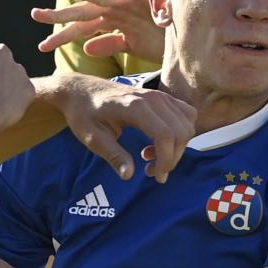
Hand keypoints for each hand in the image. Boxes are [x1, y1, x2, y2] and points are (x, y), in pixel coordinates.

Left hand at [32, 0, 165, 63]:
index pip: (81, 29)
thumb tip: (86, 47)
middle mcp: (116, 10)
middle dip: (60, 15)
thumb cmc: (162, 39)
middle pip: (83, 13)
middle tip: (35, 15)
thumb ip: (110, 44)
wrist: (187, 38)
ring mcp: (128, 2)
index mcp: (112, 22)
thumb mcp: (132, 47)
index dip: (62, 37)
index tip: (41, 46)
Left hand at [46, 74, 195, 182]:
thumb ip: (113, 156)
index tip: (155, 177)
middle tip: (152, 171)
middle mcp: (152, 98)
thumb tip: (129, 176)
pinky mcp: (161, 96)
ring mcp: (159, 95)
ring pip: (186, 123)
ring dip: (177, 146)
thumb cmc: (84, 114)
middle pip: (181, 131)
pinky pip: (185, 114)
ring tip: (151, 156)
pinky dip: (179, 132)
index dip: (166, 160)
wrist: (80, 90)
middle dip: (172, 157)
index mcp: (135, 107)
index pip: (166, 135)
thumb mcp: (93, 138)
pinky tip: (159, 141)